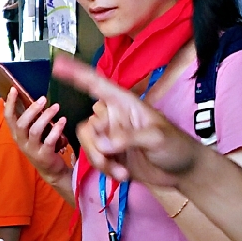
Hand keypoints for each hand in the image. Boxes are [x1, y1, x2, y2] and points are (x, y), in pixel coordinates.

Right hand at [2, 90, 70, 183]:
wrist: (51, 170)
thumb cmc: (42, 146)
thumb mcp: (33, 133)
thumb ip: (32, 119)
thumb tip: (35, 99)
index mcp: (17, 134)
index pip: (8, 117)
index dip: (9, 103)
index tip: (13, 89)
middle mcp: (21, 142)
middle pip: (21, 123)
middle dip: (32, 110)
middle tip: (43, 99)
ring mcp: (32, 149)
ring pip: (35, 130)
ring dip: (46, 117)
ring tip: (56, 107)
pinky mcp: (44, 155)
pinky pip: (49, 140)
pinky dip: (57, 129)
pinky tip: (63, 120)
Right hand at [53, 57, 200, 189]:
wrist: (183, 171)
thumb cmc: (176, 146)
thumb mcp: (157, 137)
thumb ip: (128, 138)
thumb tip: (103, 145)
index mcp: (125, 104)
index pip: (97, 85)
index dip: (77, 74)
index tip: (58, 64)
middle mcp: (115, 118)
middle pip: (87, 126)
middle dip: (94, 146)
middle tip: (108, 159)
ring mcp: (112, 137)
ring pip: (88, 145)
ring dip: (100, 161)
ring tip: (120, 172)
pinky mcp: (112, 155)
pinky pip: (95, 159)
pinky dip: (105, 170)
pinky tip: (123, 176)